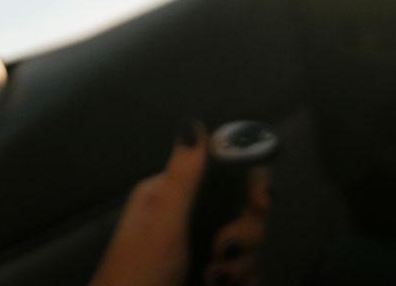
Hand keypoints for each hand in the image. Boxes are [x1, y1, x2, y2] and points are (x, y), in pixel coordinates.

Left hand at [88, 120, 273, 285]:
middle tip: (220, 251)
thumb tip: (193, 125)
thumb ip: (183, 177)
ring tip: (214, 280)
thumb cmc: (135, 274)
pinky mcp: (210, 277)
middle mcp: (188, 218)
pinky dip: (244, 281)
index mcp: (171, 196)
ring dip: (240, 265)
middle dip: (244, 234)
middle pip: (242, 211)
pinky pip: (244, 273)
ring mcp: (200, 250)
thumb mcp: (161, 223)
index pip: (223, 173)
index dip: (249, 186)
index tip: (260, 204)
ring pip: (246, 246)